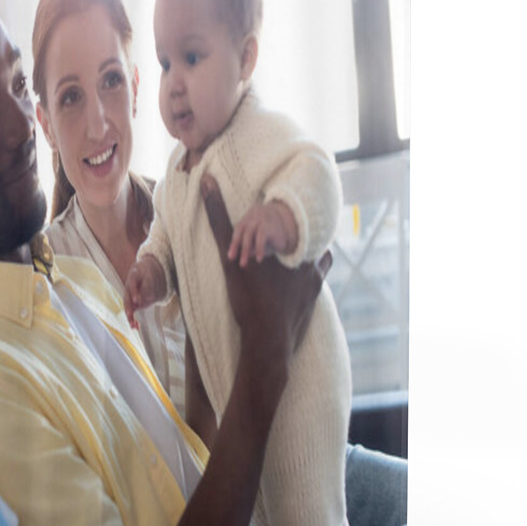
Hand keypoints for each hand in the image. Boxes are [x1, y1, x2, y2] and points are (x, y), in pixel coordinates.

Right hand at [123, 255, 166, 328]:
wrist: (144, 270)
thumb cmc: (145, 272)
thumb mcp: (147, 274)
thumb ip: (147, 285)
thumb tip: (146, 299)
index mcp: (132, 279)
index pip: (131, 285)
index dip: (134, 293)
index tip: (136, 300)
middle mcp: (128, 290)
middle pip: (127, 300)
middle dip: (129, 309)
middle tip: (130, 315)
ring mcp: (130, 297)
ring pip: (128, 308)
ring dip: (130, 318)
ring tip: (134, 325)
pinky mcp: (133, 304)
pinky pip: (132, 313)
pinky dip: (133, 320)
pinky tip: (136, 327)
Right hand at [202, 174, 330, 366]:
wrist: (267, 344)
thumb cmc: (251, 299)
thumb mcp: (232, 258)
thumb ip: (220, 219)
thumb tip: (208, 180)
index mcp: (299, 247)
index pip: (304, 218)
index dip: (292, 213)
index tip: (281, 210)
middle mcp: (314, 264)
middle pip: (312, 239)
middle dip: (299, 235)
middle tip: (280, 233)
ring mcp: (316, 285)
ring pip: (318, 261)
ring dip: (306, 257)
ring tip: (286, 257)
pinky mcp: (313, 304)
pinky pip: (315, 285)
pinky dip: (306, 281)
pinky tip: (291, 284)